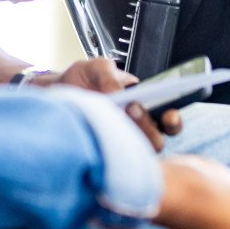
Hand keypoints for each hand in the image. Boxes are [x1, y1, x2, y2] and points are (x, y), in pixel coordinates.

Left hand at [32, 57, 183, 151]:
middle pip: (157, 140)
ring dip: (128, 137)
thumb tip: (119, 96)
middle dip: (148, 126)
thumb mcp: (96, 67)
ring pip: (136, 153)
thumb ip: (110, 76)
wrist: (56, 93)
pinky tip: (96, 136)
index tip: (169, 114)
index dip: (174, 119)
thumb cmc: (82, 80)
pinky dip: (107, 150)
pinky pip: (112, 161)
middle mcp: (136, 127)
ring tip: (111, 119)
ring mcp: (119, 141)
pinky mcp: (102, 153)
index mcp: (145, 104)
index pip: (169, 118)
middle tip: (131, 109)